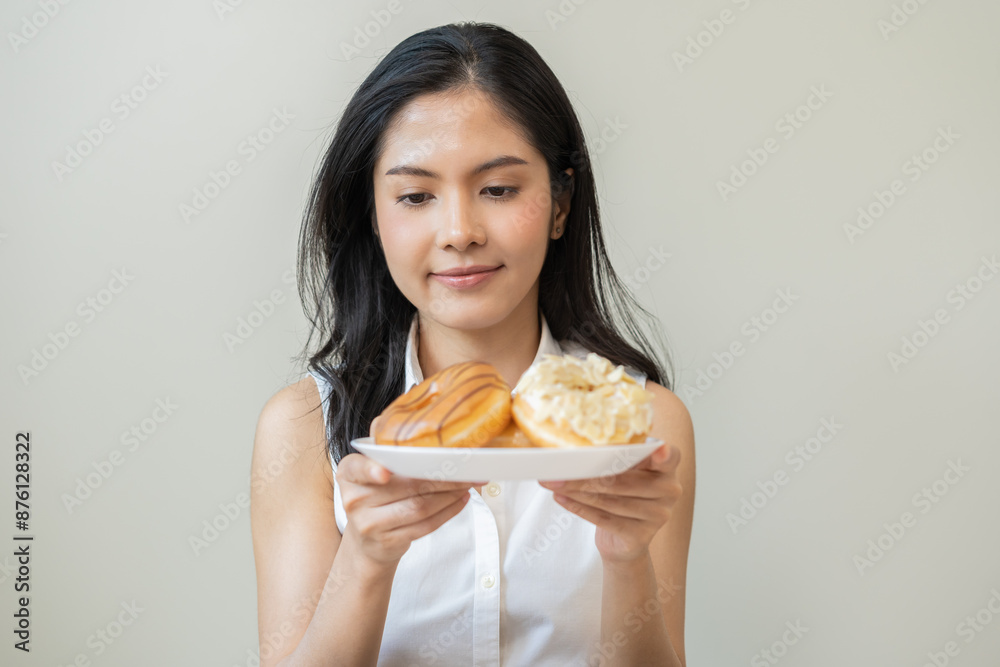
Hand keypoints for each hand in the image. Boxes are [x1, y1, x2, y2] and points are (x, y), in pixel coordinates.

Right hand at [336, 453, 481, 566]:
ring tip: (467, 484)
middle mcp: (354, 499)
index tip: (385, 473)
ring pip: (419, 507)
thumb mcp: (370, 470)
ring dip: (449, 495)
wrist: (366, 540)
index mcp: (348, 473)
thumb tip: (414, 424)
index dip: (371, 470)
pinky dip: (447, 512)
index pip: (357, 468)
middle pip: (405, 486)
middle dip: (441, 477)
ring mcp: (369, 524)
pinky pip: (424, 526)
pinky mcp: (388, 541)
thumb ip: (385, 450)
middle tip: (466, 469)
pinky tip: (460, 501)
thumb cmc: (376, 495)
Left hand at [538, 444, 682, 563]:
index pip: (670, 457)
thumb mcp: (626, 473)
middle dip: (587, 473)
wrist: (625, 540)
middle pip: (624, 479)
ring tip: (554, 482)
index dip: (663, 454)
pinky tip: (561, 498)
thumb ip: (615, 458)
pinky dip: (579, 507)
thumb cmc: (624, 495)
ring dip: (577, 490)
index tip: (656, 449)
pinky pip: (604, 519)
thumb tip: (576, 447)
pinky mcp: (641, 536)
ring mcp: (658, 516)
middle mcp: (669, 491)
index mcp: (667, 469)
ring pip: (610, 499)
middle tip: (558, 467)